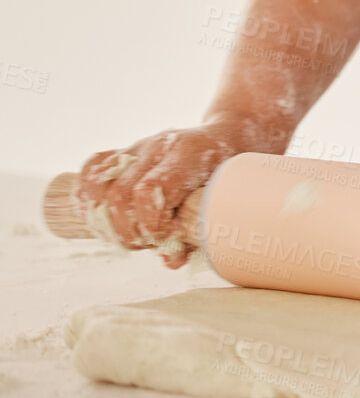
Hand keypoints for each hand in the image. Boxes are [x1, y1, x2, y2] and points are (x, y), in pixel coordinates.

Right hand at [75, 111, 287, 266]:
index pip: (150, 193)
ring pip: (100, 184)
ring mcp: (139, 147)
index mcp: (189, 154)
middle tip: (148, 243)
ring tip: (130, 234)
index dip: (152, 226)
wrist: (233, 135)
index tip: (167, 240)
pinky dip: (88, 195)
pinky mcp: (125, 152)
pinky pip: (93, 168)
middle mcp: (159, 147)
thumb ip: (199, 229)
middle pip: (120, 195)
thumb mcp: (227, 197)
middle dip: (129, 232)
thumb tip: (171, 262)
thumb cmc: (232, 171)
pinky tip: (100, 215)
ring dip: (107, 221)